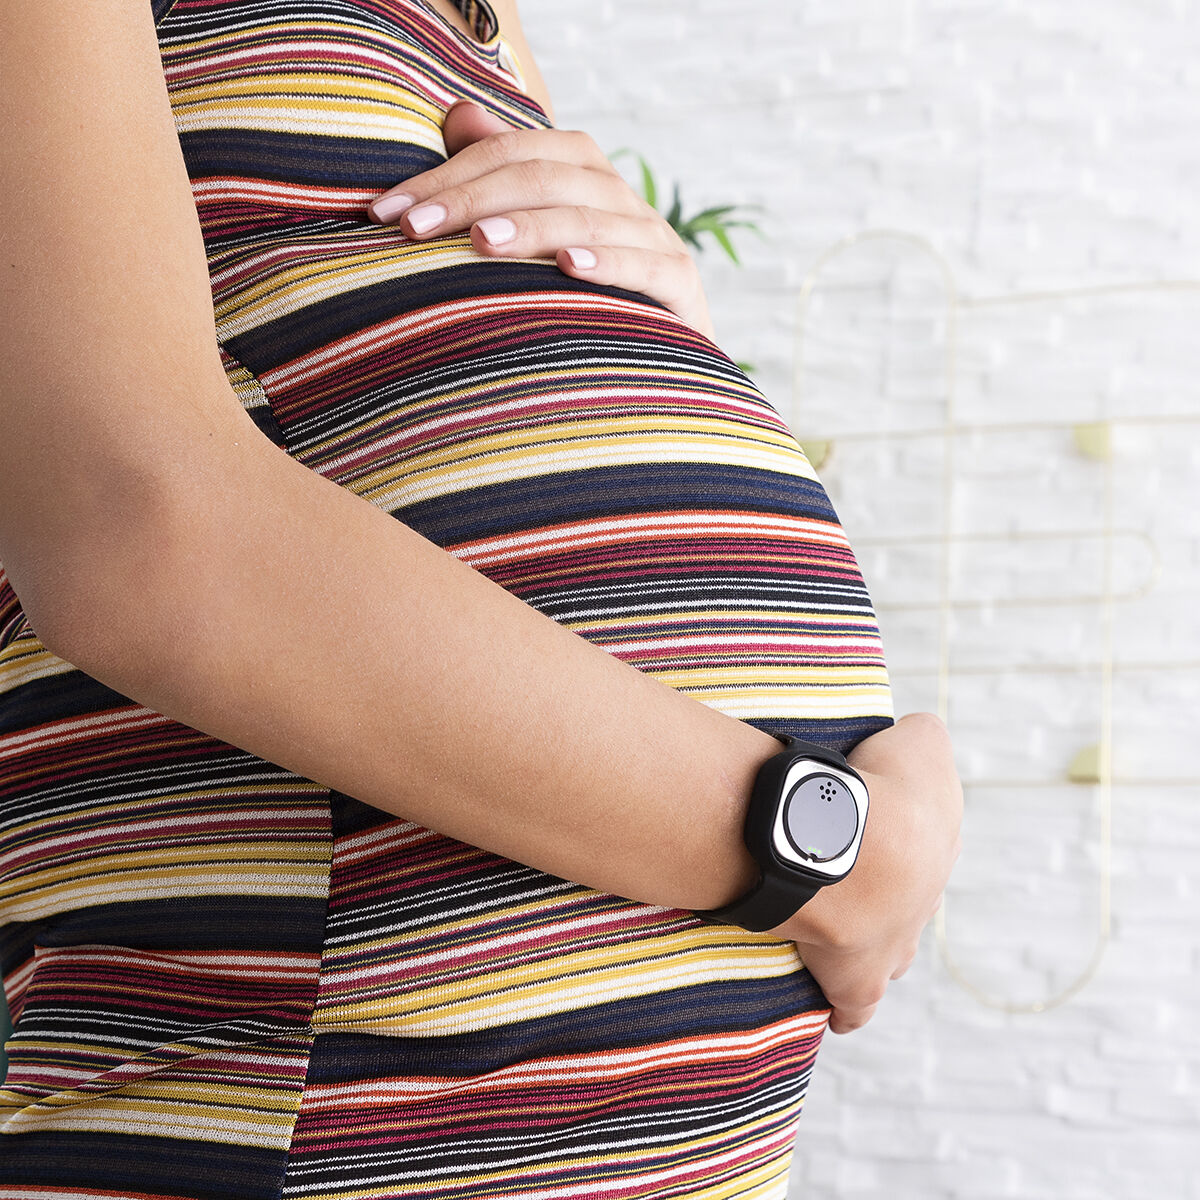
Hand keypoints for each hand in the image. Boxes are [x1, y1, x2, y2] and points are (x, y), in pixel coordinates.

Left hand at [367, 101, 715, 338]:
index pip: (510, 154)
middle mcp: (619, 195)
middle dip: (473, 198)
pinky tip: (569, 267)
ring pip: (589, 215)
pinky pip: (644, 264)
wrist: (657, 363)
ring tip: (481, 242)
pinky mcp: (678, 281)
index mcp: (582, 172)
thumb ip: (501, 177)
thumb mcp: (536, 235)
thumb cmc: (582, 295)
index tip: (387, 212)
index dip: (446, 176)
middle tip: (415, 229)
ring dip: (532, 226)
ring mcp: (653, 236)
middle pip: (544, 176)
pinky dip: (608, 261)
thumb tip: (458, 116)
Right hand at [778, 713, 962, 1033]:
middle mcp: (923, 899)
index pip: (926, 847)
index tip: (876, 835)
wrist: (853, 845)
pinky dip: (848, 1010)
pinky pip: (854, 1005)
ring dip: (876, 948)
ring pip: (893, 955)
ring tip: (845, 937)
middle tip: (858, 884)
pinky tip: (839, 1013)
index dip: (901, 841)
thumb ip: (922, 735)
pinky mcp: (854, 977)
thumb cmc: (883, 788)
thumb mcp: (920, 739)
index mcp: (937, 845)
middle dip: (893, 897)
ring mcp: (894, 944)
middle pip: (912, 903)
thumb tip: (915, 733)